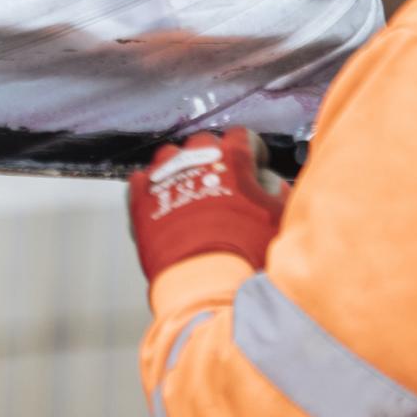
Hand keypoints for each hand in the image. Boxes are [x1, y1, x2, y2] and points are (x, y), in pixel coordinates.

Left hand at [128, 129, 288, 285]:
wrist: (205, 278)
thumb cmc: (247, 249)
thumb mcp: (278, 216)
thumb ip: (274, 190)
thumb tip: (266, 183)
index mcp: (232, 157)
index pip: (242, 137)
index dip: (250, 152)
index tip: (253, 166)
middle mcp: (194, 158)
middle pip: (203, 142)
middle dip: (214, 157)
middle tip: (222, 181)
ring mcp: (162, 175)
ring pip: (169, 156)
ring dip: (181, 168)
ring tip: (190, 190)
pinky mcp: (139, 198)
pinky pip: (141, 180)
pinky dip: (152, 188)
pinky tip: (163, 203)